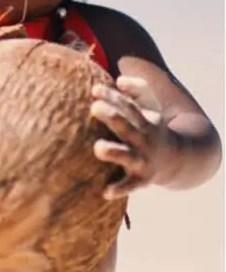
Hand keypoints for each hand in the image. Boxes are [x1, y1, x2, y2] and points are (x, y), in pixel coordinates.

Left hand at [91, 76, 172, 197]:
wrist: (177, 160)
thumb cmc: (151, 129)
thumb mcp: (150, 108)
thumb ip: (138, 91)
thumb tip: (120, 79)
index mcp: (145, 120)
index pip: (129, 106)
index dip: (114, 97)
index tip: (95, 89)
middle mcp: (144, 139)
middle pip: (127, 125)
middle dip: (113, 116)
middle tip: (94, 108)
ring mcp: (143, 159)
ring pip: (126, 155)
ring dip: (113, 151)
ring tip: (98, 148)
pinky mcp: (141, 179)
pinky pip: (129, 185)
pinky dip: (119, 188)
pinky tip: (105, 192)